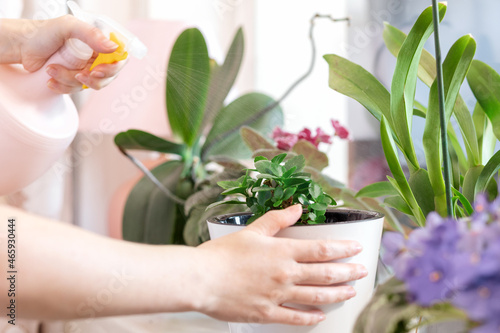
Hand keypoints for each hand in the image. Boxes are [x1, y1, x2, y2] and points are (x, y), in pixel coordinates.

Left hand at [16, 15, 125, 92]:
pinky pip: (76, 90)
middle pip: (109, 76)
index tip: (98, 70)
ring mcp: (86, 69)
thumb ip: (91, 34)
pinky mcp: (74, 80)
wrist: (22, 46)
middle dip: (93, 79)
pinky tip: (51, 79)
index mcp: (99, 42)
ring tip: (52, 69)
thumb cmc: (43, 32)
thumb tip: (113, 48)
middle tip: (79, 75)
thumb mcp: (68, 26)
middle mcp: (96, 56)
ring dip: (71, 80)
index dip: (114, 67)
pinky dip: (63, 87)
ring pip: (91, 85)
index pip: (120, 57)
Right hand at [195, 205, 367, 325]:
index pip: (321, 249)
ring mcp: (278, 296)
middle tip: (362, 271)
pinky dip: (310, 318)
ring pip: (316, 296)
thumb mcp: (251, 230)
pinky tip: (320, 317)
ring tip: (351, 292)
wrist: (201, 279)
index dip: (343, 249)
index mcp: (282, 251)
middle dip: (348, 272)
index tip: (357, 248)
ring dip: (337, 294)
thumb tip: (296, 208)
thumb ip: (277, 219)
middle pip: (326, 273)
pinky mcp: (267, 313)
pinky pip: (295, 318)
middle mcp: (285, 274)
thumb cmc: (222, 255)